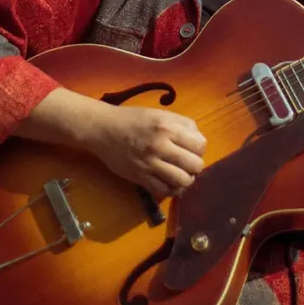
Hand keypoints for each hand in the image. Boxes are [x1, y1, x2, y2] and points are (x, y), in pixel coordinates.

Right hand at [89, 106, 206, 197]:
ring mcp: (150, 164)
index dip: (199, 149)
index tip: (192, 149)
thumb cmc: (133, 119)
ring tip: (181, 174)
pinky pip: (164, 190)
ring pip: (182, 181)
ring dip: (186, 179)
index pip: (200, 145)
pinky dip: (172, 189)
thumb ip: (182, 125)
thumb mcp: (160, 114)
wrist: (104, 129)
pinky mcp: (140, 177)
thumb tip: (199, 140)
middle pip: (195, 165)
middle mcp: (160, 146)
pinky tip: (170, 183)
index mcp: (167, 127)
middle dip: (195, 166)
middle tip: (188, 163)